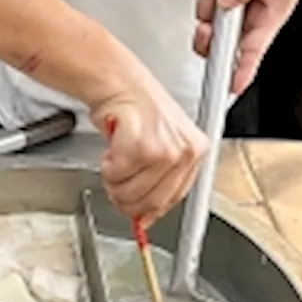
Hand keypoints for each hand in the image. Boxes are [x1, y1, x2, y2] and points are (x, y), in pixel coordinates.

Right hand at [93, 80, 207, 224]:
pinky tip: (112, 148)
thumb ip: (156, 183)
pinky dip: (106, 165)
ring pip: (130, 192)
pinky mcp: (144, 147)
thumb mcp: (158, 145)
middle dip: (125, 197)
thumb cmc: (134, 109)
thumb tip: (145, 218)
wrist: (118, 83)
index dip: (150, 211)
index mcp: (195, 151)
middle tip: (115, 179)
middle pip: (151, 202)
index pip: (174, 198)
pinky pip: (116, 175)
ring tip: (115, 158)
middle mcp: (186, 151)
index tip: (138, 217)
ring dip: (113, 179)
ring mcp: (167, 150)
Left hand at [193, 0, 301, 95]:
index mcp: (267, 20)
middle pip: (216, 43)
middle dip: (207, 34)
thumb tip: (227, 0)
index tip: (233, 86)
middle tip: (207, 23)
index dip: (242, 71)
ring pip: (205, 17)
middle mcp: (245, 20)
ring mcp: (229, 10)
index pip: (252, 53)